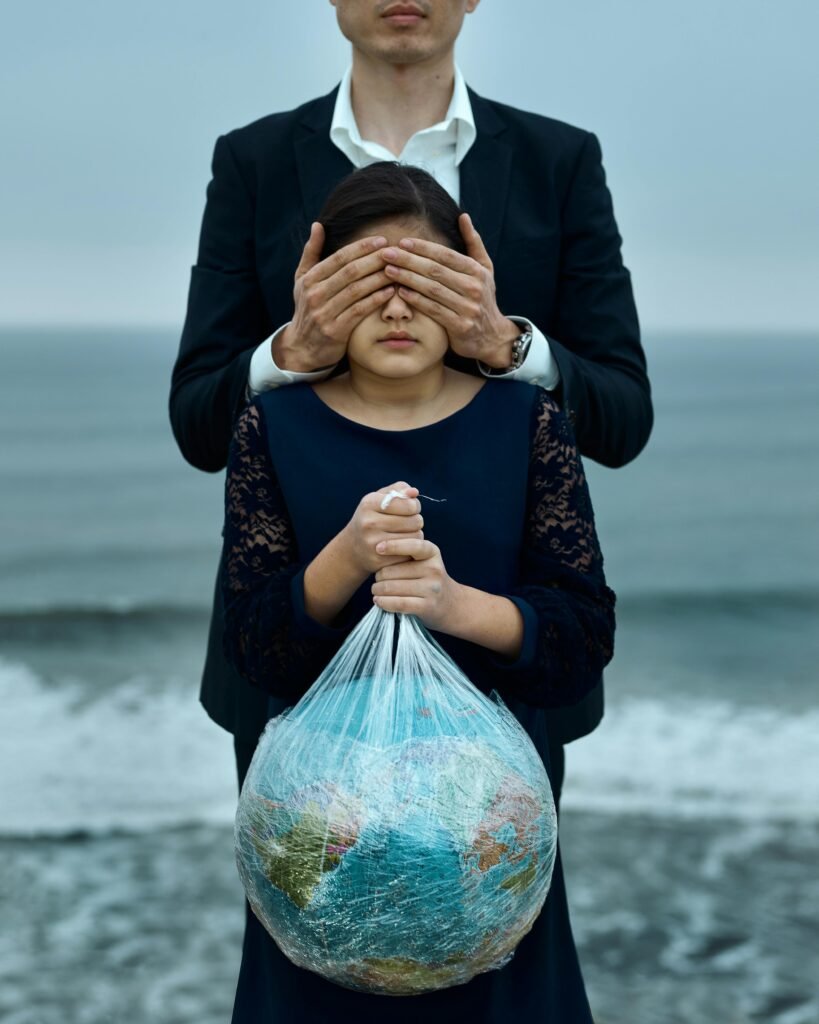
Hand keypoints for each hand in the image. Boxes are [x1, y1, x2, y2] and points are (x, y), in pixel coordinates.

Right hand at [273, 224, 395, 371]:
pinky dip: (376, 300)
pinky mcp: (335, 331)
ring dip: (379, 278)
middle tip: (394, 252)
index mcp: (310, 279)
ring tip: (397, 270)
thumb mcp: (302, 280)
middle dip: (375, 260)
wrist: (302, 347)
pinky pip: (360, 311)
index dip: (361, 247)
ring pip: (357, 290)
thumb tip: (318, 225)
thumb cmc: (307, 309)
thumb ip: (311, 252)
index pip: (339, 258)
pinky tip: (390, 292)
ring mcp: (325, 313)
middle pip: (350, 272)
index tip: (381, 240)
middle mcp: (315, 294)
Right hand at [341, 483, 424, 575]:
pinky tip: (400, 547)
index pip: (409, 505)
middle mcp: (369, 523)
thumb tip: (414, 492)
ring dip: (415, 536)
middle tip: (407, 523)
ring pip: (415, 538)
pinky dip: (409, 550)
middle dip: (416, 521)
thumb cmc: (372, 517)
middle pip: (415, 522)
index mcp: (369, 503)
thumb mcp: (380, 498)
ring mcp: (373, 543)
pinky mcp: (379, 560)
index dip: (414, 506)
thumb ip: (399, 489)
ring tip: (404, 533)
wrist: (352, 547)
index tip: (410, 509)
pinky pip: (409, 554)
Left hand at [371, 537, 461, 631]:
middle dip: (379, 576)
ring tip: (376, 590)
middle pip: (392, 571)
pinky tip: (378, 601)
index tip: (378, 548)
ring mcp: (432, 588)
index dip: (393, 545)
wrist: (450, 604)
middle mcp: (434, 569)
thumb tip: (377, 550)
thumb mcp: (424, 560)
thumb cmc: (427, 579)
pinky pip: (398, 603)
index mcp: (432, 553)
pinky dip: (384, 602)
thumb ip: (406, 554)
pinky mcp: (427, 606)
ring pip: (391, 587)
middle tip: (377, 579)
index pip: (413, 545)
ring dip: (377, 590)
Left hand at [378, 213, 519, 367]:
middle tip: (387, 253)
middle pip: (435, 270)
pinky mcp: (460, 326)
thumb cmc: (483, 298)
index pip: (445, 255)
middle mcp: (474, 287)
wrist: (492, 336)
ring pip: (432, 289)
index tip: (402, 242)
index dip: (423, 248)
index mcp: (477, 271)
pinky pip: (434, 310)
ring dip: (408, 278)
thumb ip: (473, 243)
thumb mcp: (484, 269)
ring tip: (388, 270)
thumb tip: (463, 216)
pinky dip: (416, 300)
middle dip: (409, 260)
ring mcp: (468, 308)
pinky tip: (400, 292)